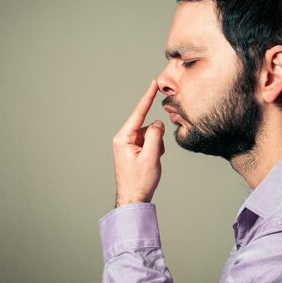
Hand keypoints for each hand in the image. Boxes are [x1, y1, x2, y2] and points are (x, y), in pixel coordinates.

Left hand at [113, 80, 164, 206]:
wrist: (134, 198)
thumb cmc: (140, 181)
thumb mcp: (151, 156)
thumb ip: (156, 135)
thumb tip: (158, 123)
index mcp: (123, 138)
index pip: (138, 113)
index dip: (147, 97)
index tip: (153, 84)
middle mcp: (123, 138)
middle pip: (148, 126)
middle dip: (156, 138)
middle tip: (154, 156)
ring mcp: (129, 144)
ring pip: (151, 135)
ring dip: (156, 146)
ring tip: (150, 163)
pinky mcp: (134, 150)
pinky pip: (150, 142)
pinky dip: (154, 150)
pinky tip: (150, 163)